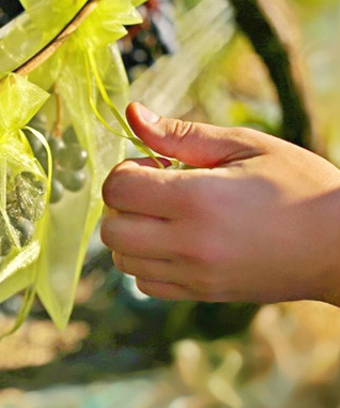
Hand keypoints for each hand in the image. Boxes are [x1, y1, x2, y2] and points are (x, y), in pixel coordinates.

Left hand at [101, 102, 339, 305]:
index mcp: (196, 200)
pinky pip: (145, 284)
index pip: (117, 189)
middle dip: (122, 202)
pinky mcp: (202, 295)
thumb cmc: (297, 184)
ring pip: (122, 260)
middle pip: (111, 229)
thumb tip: (132, 112)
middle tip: (156, 188)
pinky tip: (173, 241)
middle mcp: (188, 244)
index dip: (127, 170)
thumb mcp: (242, 145)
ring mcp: (194, 276)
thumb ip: (179, 133)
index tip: (156, 164)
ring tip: (165, 214)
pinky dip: (145, 261)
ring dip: (130, 231)